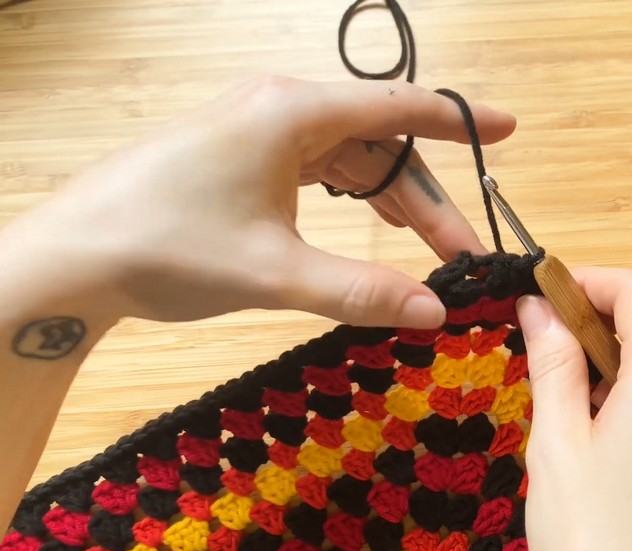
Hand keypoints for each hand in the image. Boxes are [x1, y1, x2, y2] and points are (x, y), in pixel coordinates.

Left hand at [5, 76, 514, 326]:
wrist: (74, 256)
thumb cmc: (170, 248)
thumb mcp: (277, 273)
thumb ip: (363, 290)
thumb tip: (435, 312)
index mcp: (294, 113)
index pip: (398, 107)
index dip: (458, 122)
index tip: (508, 129)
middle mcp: (283, 108)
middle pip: (380, 144)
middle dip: (425, 200)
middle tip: (463, 255)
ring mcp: (261, 129)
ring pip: (352, 160)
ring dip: (391, 205)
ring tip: (429, 254)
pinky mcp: (246, 155)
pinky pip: (320, 168)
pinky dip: (354, 201)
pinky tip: (374, 233)